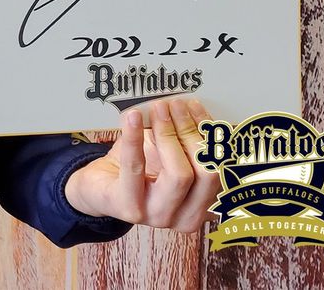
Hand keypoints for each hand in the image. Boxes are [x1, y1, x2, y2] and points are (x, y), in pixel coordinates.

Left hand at [63, 98, 217, 232]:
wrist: (102, 186)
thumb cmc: (141, 169)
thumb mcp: (169, 151)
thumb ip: (184, 136)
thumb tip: (190, 106)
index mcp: (206, 204)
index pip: (221, 168)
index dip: (212, 135)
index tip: (196, 107)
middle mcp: (188, 217)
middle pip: (206, 173)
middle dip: (191, 132)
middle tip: (175, 105)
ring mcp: (160, 216)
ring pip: (179, 175)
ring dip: (168, 134)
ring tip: (157, 109)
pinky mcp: (130, 207)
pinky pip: (135, 168)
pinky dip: (135, 138)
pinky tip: (133, 118)